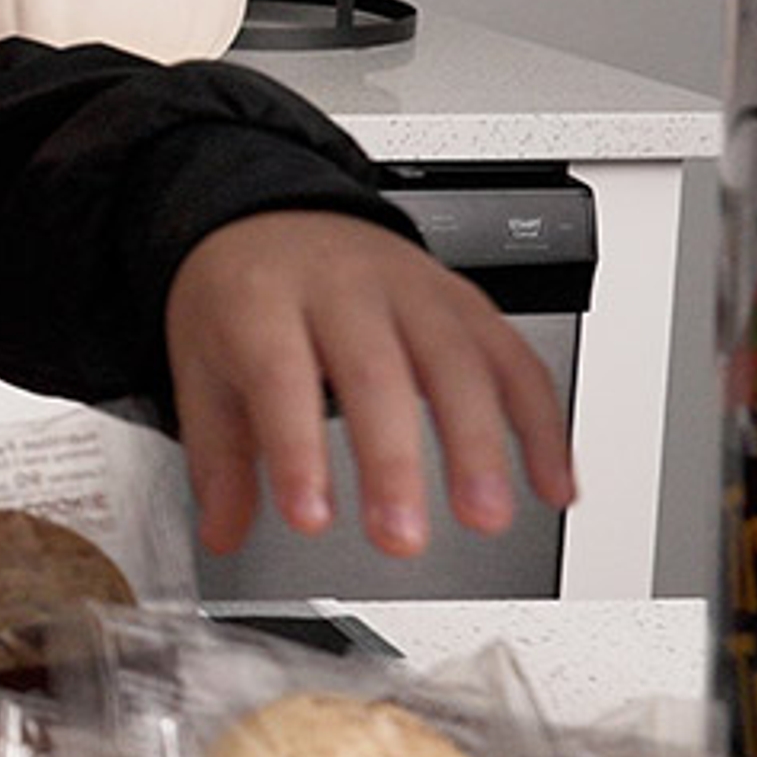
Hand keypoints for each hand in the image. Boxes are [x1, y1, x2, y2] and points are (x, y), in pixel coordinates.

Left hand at [164, 209, 578, 557]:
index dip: (297, 449)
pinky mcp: (467, 300)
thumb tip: (221, 535)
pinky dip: (543, 424)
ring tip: (486, 518)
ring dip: (481, 445)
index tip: (310, 519)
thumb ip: (218, 461)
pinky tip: (553, 485)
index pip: (281, 375)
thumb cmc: (242, 301)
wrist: (273, 217)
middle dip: (394, 461)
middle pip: (376, 370)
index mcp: (261, 302)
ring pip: (457, 361)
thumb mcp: (204, 370)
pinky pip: (516, 360)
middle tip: (402, 538)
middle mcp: (342, 288)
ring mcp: (412, 289)